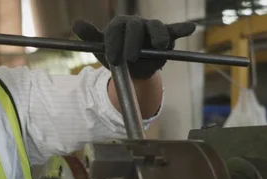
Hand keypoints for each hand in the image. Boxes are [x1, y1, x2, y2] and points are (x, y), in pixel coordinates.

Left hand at [73, 15, 195, 79]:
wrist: (132, 67)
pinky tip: (190, 27)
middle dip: (132, 43)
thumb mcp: (100, 48)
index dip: (114, 44)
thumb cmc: (116, 53)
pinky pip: (173, 31)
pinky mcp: (165, 37)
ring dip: (157, 36)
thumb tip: (76, 24)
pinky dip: (182, 29)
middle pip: (135, 28)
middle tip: (129, 59)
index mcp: (119, 25)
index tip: (113, 58)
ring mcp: (151, 28)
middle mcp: (136, 23)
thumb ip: (90, 37)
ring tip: (158, 45)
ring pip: (155, 28)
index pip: (116, 31)